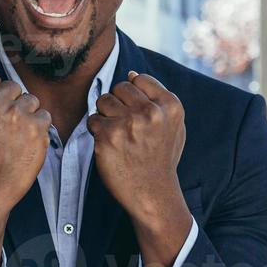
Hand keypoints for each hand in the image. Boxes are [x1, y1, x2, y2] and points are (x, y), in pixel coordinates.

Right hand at [0, 74, 49, 266]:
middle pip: (14, 87)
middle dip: (13, 103)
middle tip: (7, 126)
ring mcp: (16, 114)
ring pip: (31, 100)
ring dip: (28, 115)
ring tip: (16, 136)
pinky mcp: (36, 127)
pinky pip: (45, 116)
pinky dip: (40, 129)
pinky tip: (27, 143)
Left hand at [88, 73, 191, 266]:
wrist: (152, 192)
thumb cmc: (161, 156)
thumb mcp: (173, 125)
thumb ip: (157, 97)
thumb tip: (131, 74)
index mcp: (169, 106)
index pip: (139, 79)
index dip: (134, 95)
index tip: (137, 114)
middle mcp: (150, 112)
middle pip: (119, 87)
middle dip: (118, 103)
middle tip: (126, 126)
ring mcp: (128, 124)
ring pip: (103, 100)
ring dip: (106, 115)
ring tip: (118, 134)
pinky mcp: (107, 137)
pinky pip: (93, 120)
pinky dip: (97, 131)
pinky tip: (110, 145)